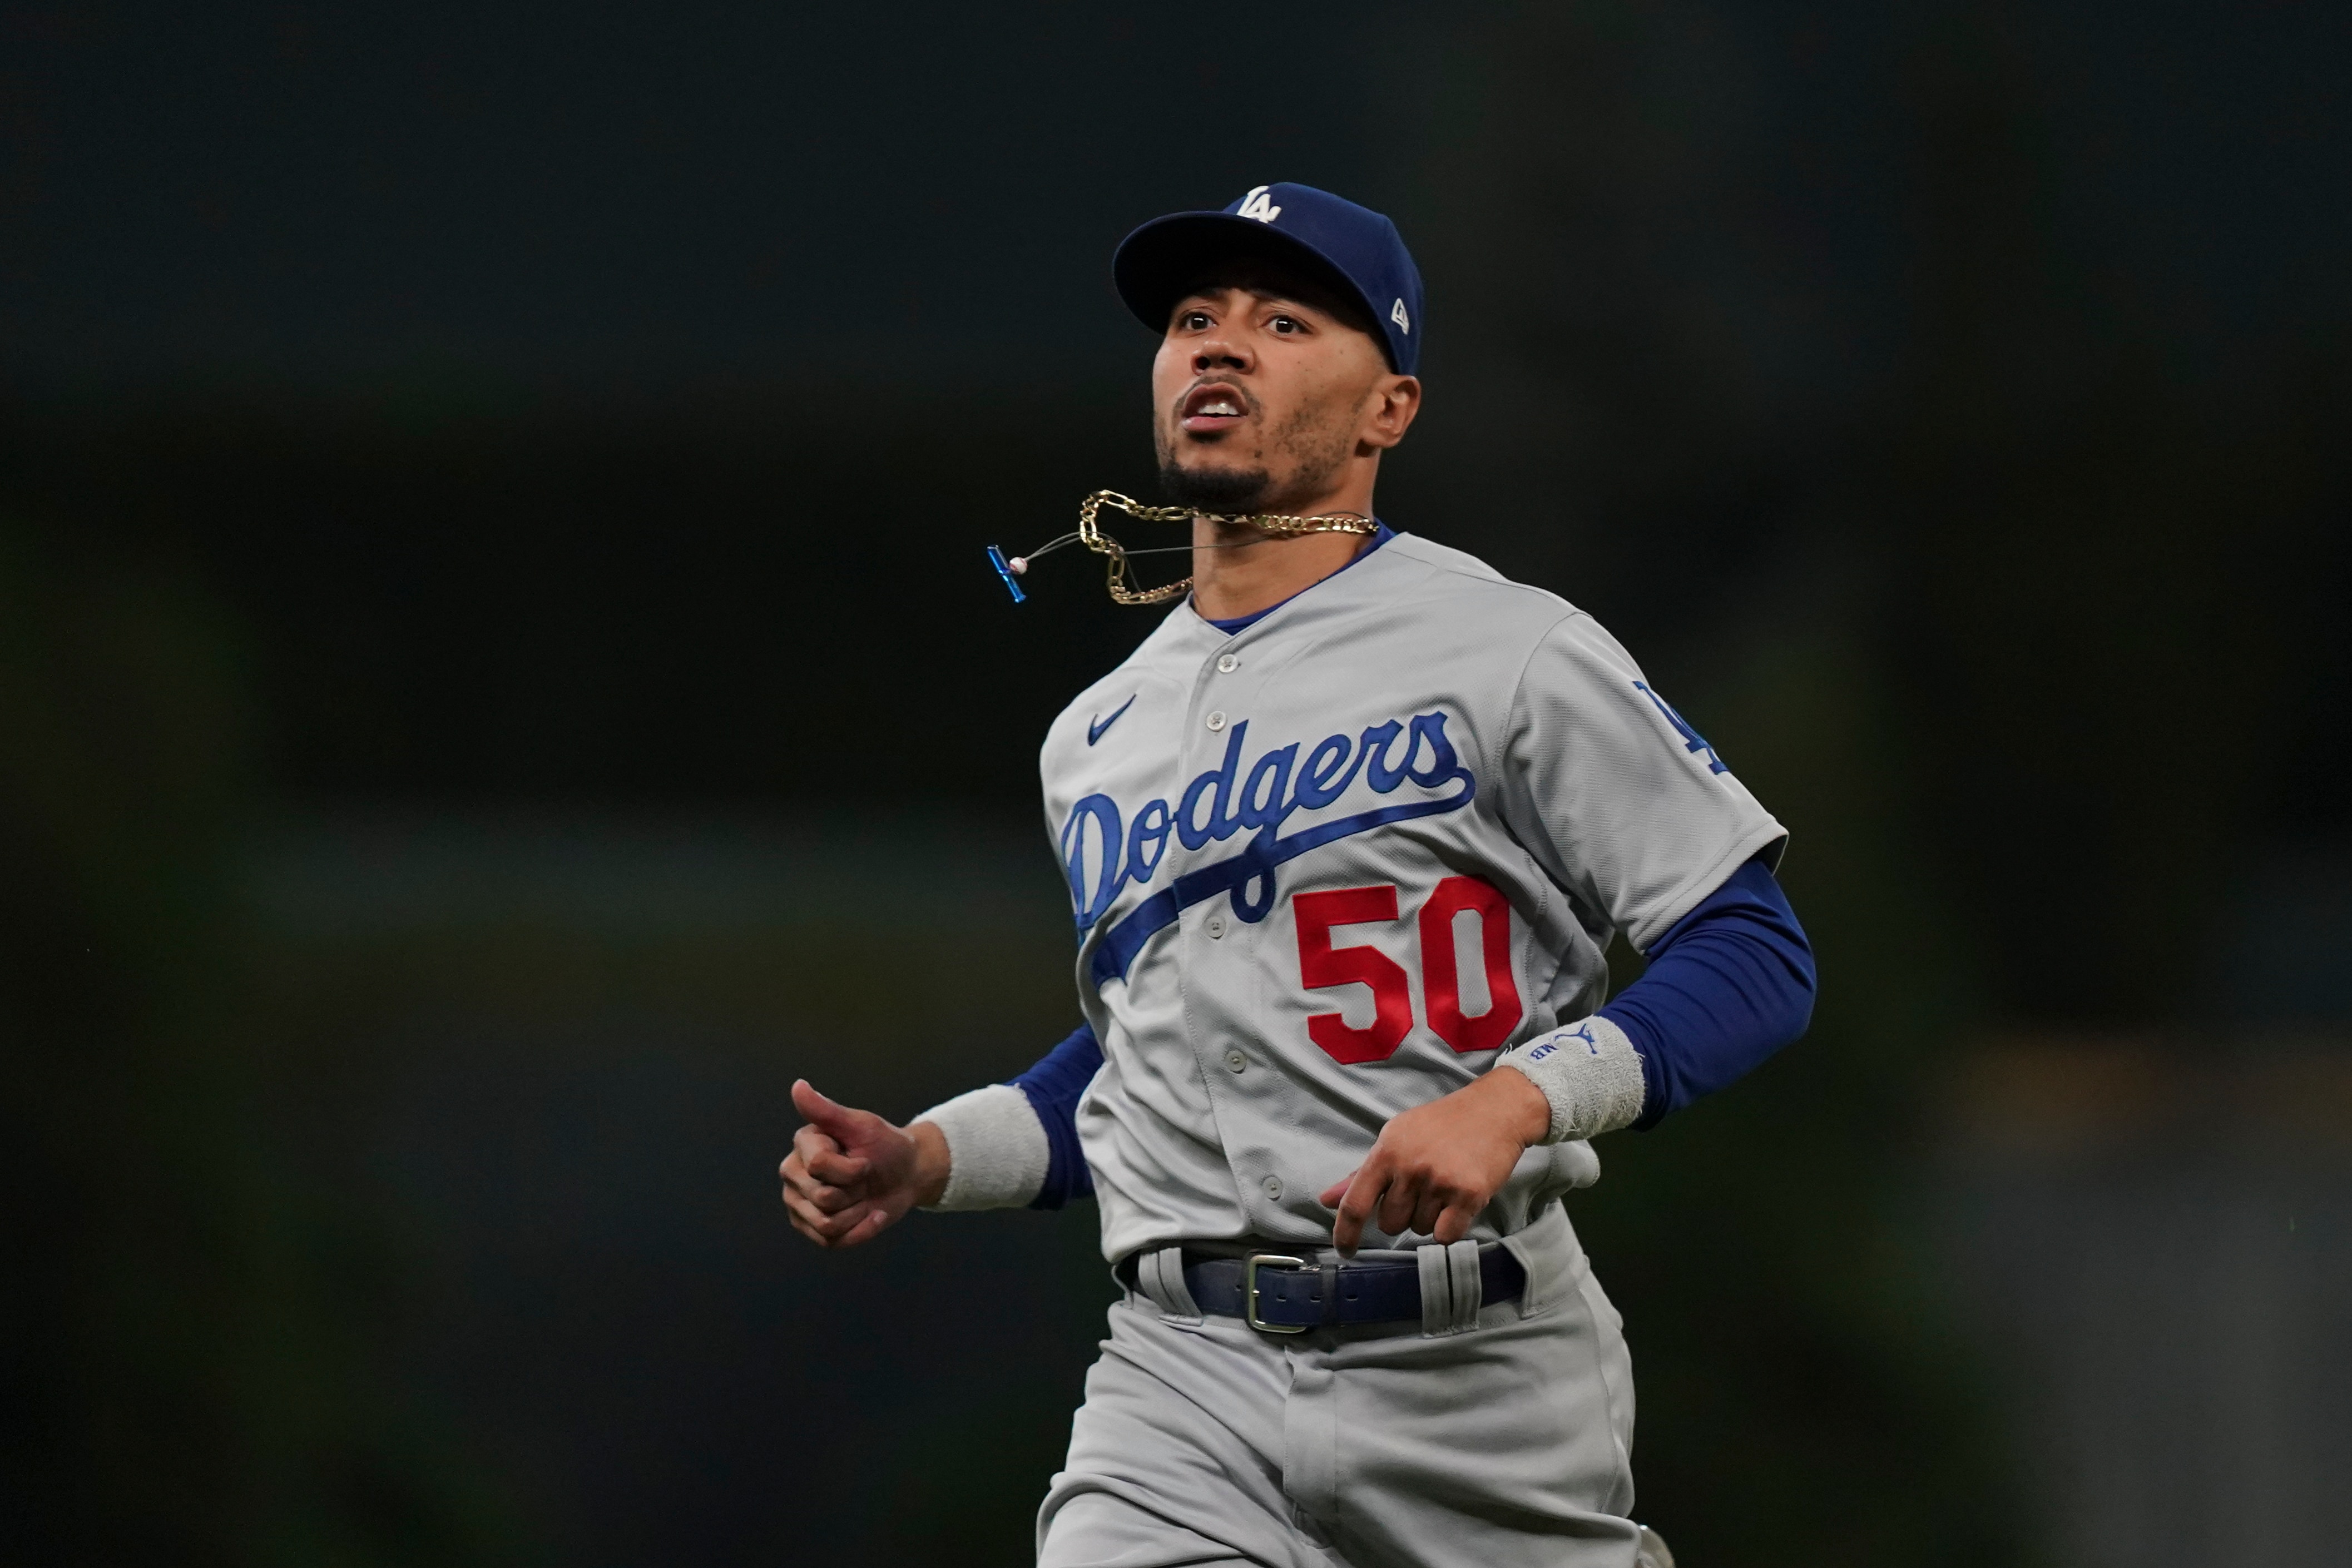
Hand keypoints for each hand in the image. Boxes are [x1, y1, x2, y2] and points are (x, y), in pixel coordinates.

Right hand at [778, 1080, 949, 1248]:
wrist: (907, 1174)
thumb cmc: (886, 1146)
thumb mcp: (862, 1126)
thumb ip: (827, 1111)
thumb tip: (798, 1086)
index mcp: (802, 1146)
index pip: (820, 1166)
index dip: (853, 1168)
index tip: (865, 1158)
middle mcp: (793, 1175)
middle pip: (824, 1199)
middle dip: (856, 1191)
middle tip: (864, 1178)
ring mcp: (799, 1204)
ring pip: (827, 1224)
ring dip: (858, 1212)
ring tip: (863, 1196)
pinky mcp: (811, 1229)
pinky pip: (833, 1242)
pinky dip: (861, 1230)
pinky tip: (870, 1215)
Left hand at [1318, 1067, 1550, 1254]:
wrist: (1494, 1111)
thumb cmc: (1442, 1124)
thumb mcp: (1397, 1138)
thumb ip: (1362, 1173)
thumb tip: (1326, 1200)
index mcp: (1387, 1151)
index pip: (1354, 1203)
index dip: (1344, 1233)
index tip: (1344, 1250)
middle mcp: (1410, 1167)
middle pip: (1389, 1223)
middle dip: (1402, 1215)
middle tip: (1422, 1189)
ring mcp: (1440, 1181)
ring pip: (1419, 1230)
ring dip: (1429, 1218)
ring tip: (1443, 1187)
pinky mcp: (1468, 1195)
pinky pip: (1445, 1236)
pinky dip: (1449, 1227)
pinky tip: (1458, 1202)